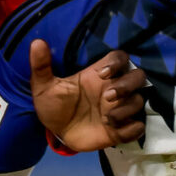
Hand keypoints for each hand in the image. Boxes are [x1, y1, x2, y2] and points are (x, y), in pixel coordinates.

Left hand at [32, 41, 146, 150]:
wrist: (55, 133)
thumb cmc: (53, 106)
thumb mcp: (43, 86)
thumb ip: (41, 65)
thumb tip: (37, 42)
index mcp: (97, 76)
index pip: (120, 58)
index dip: (117, 62)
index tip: (102, 74)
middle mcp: (112, 89)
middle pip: (138, 76)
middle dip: (128, 84)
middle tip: (108, 96)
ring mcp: (118, 109)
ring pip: (139, 101)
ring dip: (126, 109)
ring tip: (107, 119)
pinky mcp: (120, 130)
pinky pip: (138, 127)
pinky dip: (132, 129)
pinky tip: (115, 131)